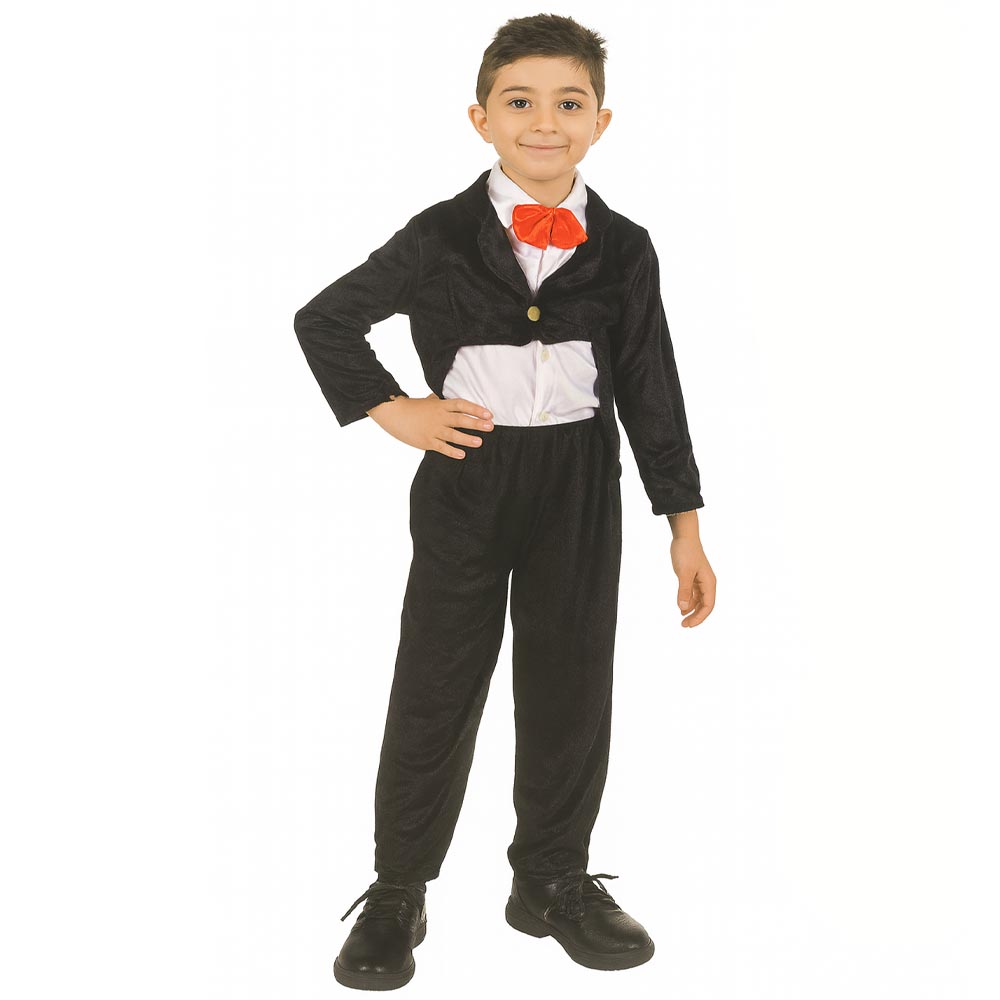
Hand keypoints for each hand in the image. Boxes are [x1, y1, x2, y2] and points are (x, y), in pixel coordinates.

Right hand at [366, 392, 493, 457]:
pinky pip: (441, 447)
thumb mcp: (427, 401)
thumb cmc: (411, 407)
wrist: (393, 414)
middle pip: (460, 419)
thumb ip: (437, 400)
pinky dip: (452, 451)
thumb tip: (441, 397)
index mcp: (440, 405)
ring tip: (479, 442)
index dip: (475, 409)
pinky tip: (462, 455)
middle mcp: (439, 417)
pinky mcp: (426, 441)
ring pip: (453, 435)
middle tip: (490, 427)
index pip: (461, 405)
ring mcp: (433, 430)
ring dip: (467, 439)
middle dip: (476, 423)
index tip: (488, 414)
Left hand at [670, 539, 715, 626]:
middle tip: (683, 625)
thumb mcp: (684, 572)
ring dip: (691, 610)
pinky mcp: (693, 577)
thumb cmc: (686, 552)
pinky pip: (693, 594)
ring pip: (699, 600)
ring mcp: (700, 580)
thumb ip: (683, 590)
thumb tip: (683, 607)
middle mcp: (707, 583)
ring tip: (682, 618)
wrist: (684, 536)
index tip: (689, 624)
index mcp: (709, 582)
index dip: (700, 617)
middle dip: (696, 616)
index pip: (708, 605)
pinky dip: (688, 601)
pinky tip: (681, 607)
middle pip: (705, 605)